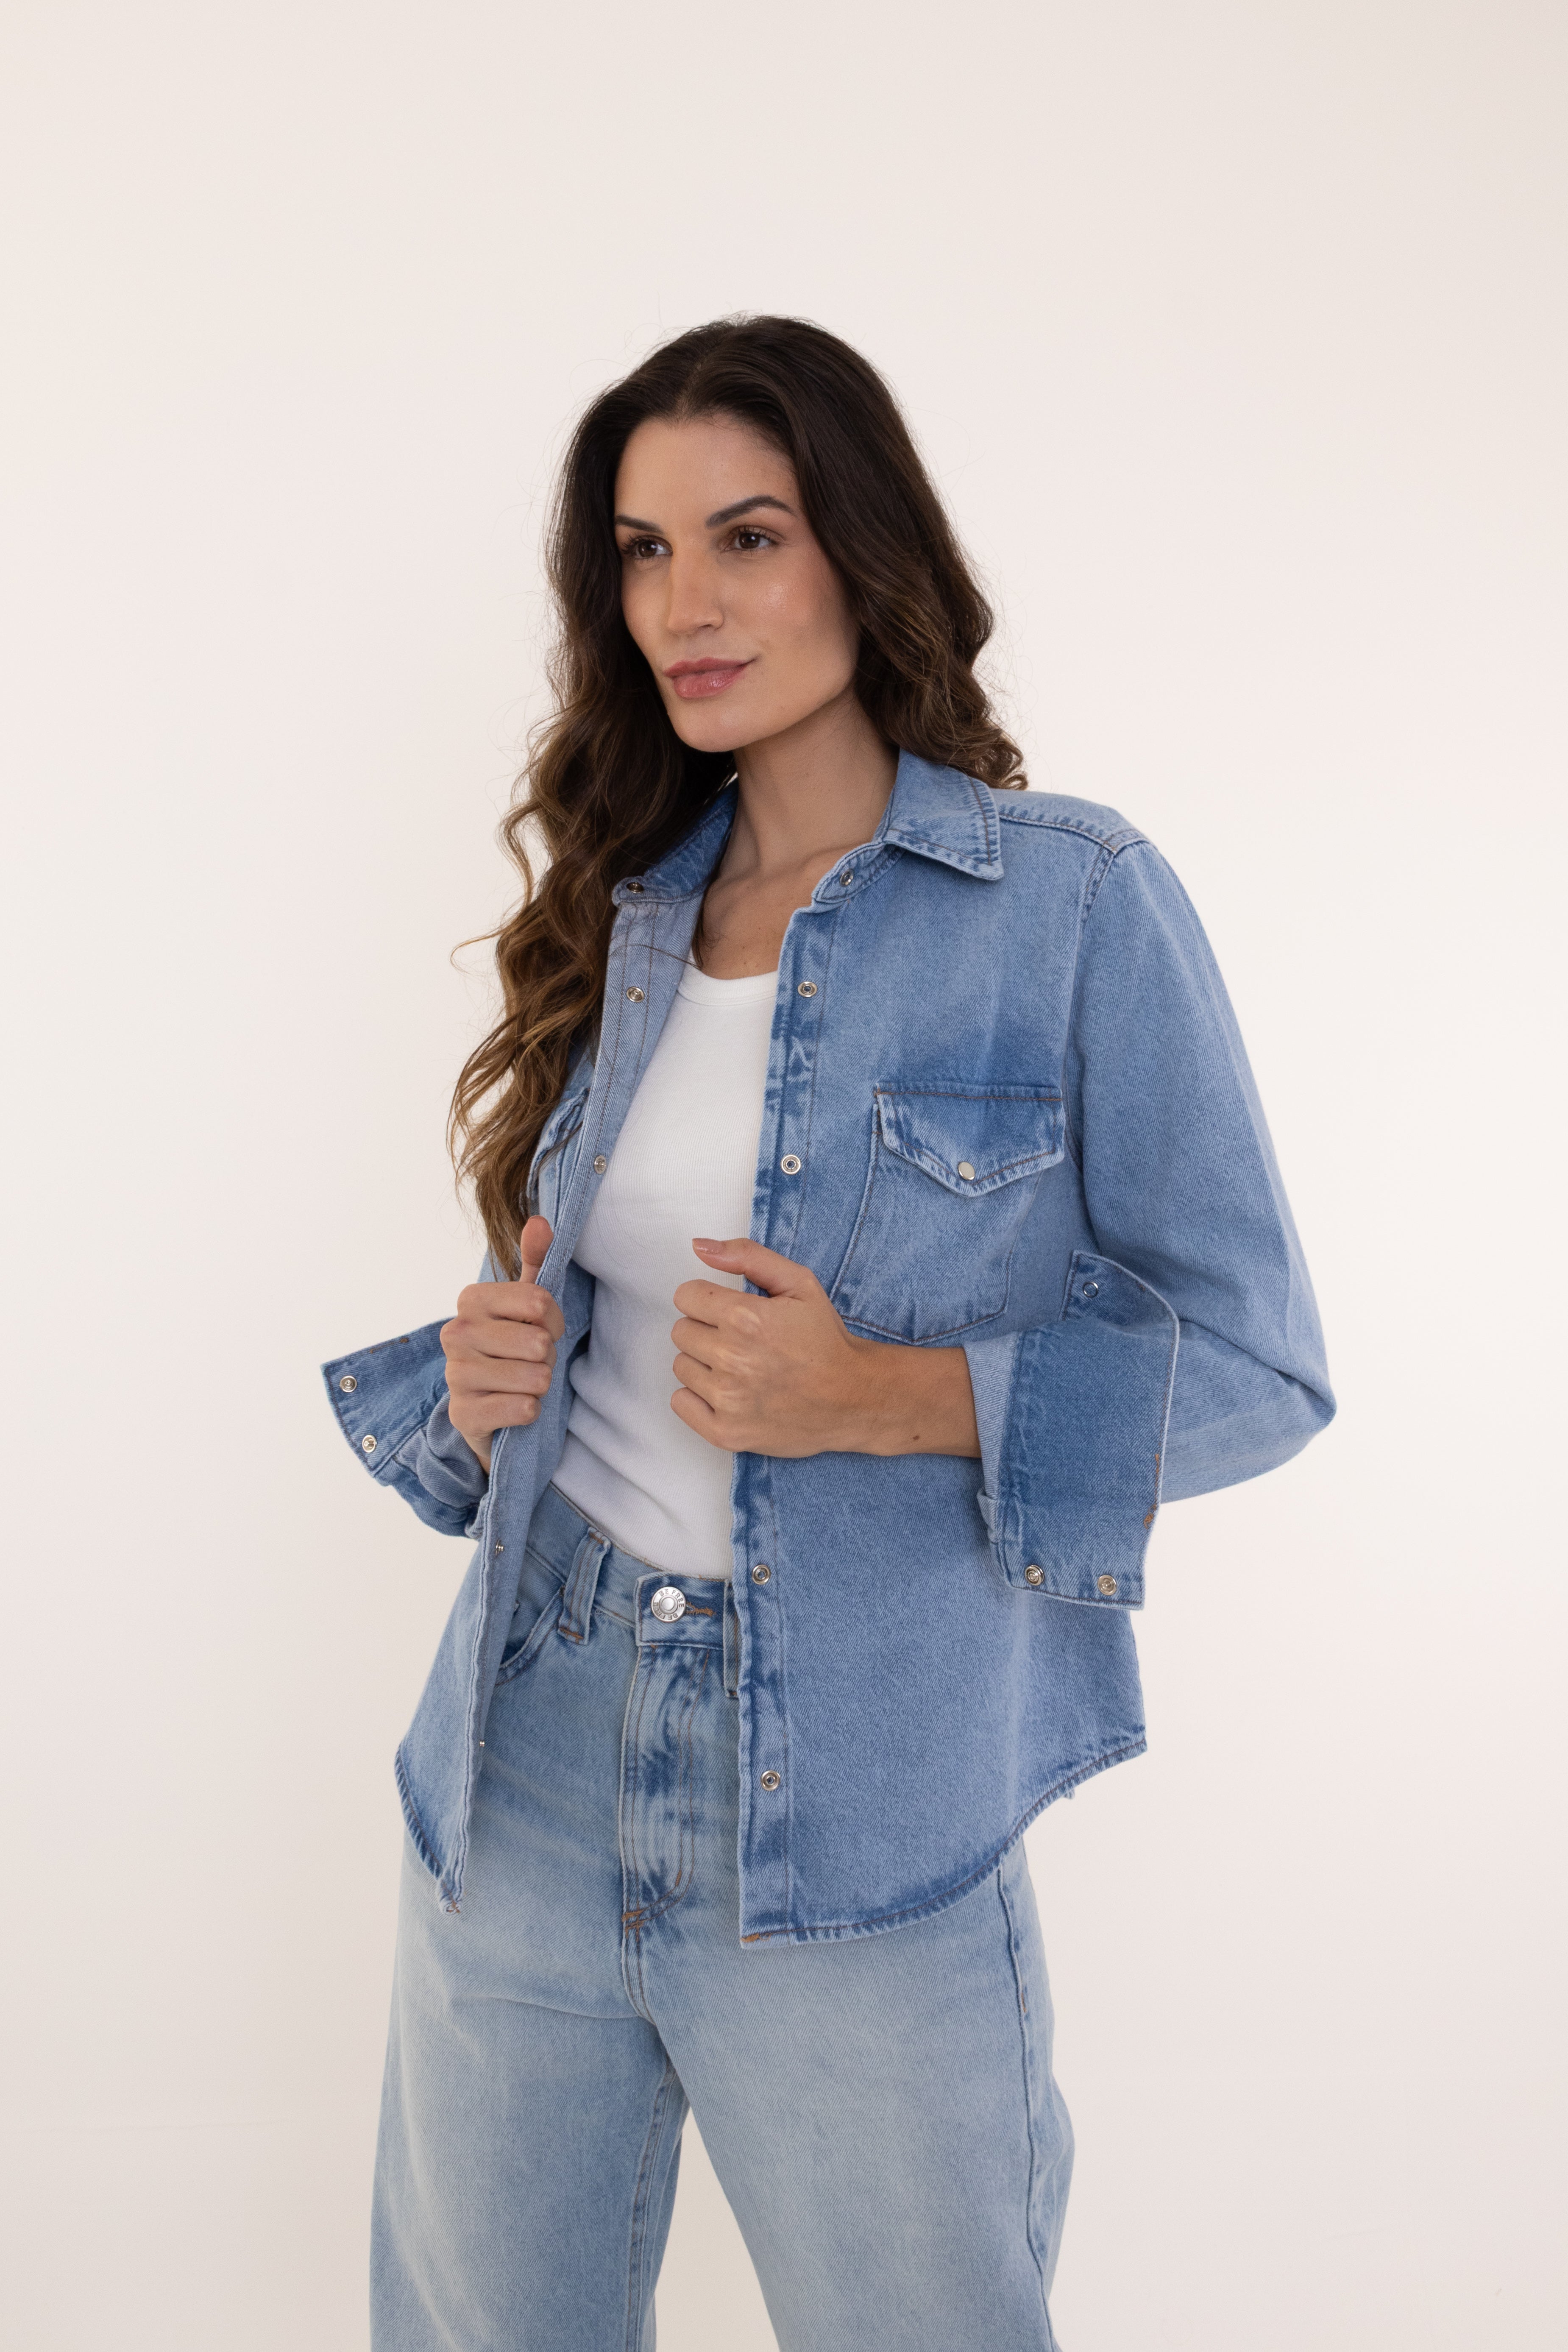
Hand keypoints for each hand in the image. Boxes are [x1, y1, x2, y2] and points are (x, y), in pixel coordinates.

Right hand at [440, 1216, 564, 1473]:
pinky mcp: (464, 1414)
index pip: (538, 1301)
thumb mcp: (525, 1304)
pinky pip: (520, 1408)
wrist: (488, 1406)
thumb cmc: (511, 1348)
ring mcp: (455, 1375)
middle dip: (547, 1356)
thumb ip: (535, 1261)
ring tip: (525, 1382)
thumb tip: (538, 1221)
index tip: (546, 1328)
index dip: (554, 1319)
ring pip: (533, 1377)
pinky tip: (519, 1406)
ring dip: (540, 1384)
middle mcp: (455, 1333)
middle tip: (534, 1361)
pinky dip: (530, 1410)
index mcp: (471, 1300)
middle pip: (537, 1342)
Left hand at [671, 1237, 979, 1459]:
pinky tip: (729, 1392)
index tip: (730, 1312)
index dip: (708, 1300)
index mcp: (745, 1317)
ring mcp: (727, 1399)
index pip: (685, 1296)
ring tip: (741, 1368)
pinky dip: (698, 1397)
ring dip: (704, 1363)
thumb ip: (746, 1256)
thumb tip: (699, 1245)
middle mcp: (731, 1358)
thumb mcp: (798, 1283)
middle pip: (681, 1331)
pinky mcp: (725, 1432)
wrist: (852, 1397)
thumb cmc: (824, 1340)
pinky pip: (680, 1403)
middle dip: (707, 1331)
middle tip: (742, 1341)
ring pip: (681, 1366)